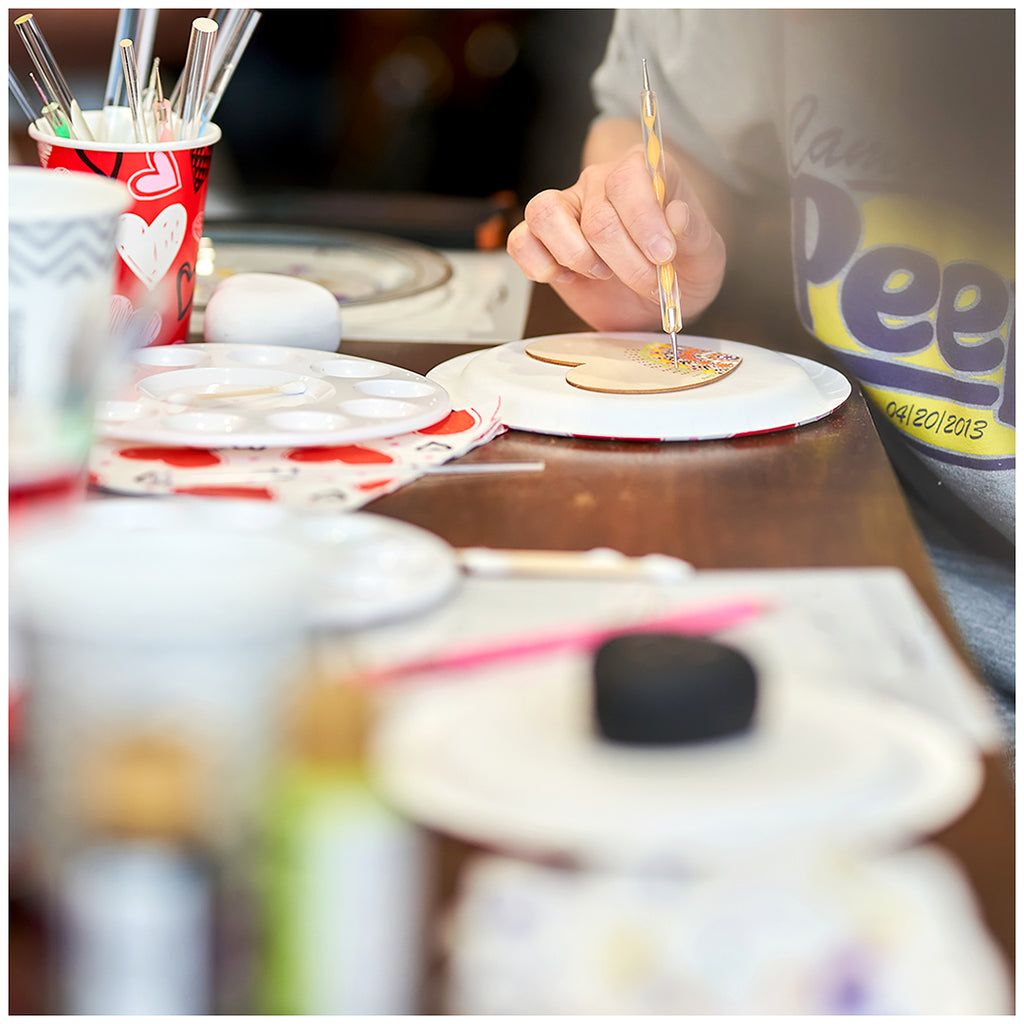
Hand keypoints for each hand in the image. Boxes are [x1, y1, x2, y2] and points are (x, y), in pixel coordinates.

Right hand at [507, 143, 725, 331]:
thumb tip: (676, 216)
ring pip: (545, 214)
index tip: (663, 255)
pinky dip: (541, 266)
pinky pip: (521, 242)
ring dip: (576, 257)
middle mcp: (600, 183)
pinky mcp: (542, 240)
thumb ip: (696, 235)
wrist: (655, 300)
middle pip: (597, 216)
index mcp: (643, 173)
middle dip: (626, 261)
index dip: (643, 219)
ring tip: (602, 273)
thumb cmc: (681, 270)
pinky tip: (569, 278)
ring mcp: (566, 209)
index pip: (628, 177)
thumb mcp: (706, 258)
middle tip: (648, 283)